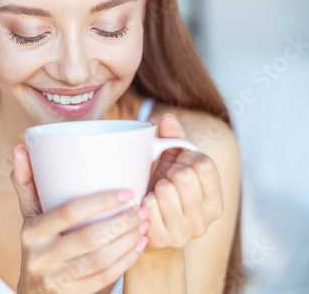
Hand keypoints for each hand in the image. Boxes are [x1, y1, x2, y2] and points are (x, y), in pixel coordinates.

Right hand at [10, 146, 148, 293]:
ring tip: (143, 225)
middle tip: (141, 209)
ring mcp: (56, 280)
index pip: (68, 212)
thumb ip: (27, 183)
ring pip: (100, 260)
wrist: (35, 292)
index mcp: (31, 232)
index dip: (100, 201)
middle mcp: (40, 257)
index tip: (127, 191)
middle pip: (88, 238)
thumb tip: (21, 148)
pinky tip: (138, 245)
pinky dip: (126, 261)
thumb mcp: (30, 216)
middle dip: (121, 222)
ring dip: (127, 241)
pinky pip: (105, 278)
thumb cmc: (39, 243)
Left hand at [142, 114, 223, 249]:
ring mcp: (186, 231)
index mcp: (215, 198)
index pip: (204, 164)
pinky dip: (143, 203)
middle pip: (184, 176)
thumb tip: (168, 118)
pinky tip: (146, 208)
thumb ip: (174, 140)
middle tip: (163, 181)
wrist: (150, 229)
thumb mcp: (173, 166)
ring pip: (165, 191)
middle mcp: (206, 218)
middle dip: (168, 173)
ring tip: (155, 195)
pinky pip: (149, 208)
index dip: (185, 158)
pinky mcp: (164, 240)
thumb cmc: (163, 192)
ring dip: (154, 188)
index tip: (177, 164)